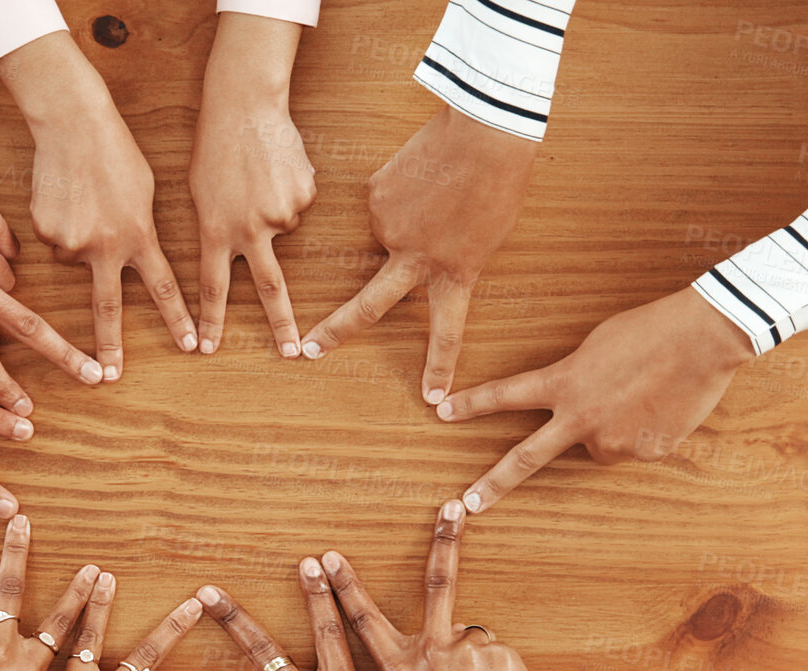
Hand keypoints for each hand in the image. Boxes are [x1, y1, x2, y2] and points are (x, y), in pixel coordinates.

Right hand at [0, 32, 196, 375]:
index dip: (178, 318)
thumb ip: (139, 230)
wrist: (72, 123)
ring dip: (80, 242)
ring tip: (84, 203)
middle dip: (108, 347)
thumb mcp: (143, 193)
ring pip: (75, 259)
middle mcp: (106, 246)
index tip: (190, 346)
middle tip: (106, 378)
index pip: (163, 287)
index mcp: (139, 236)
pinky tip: (64, 197)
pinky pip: (53, 241)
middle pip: (108, 308)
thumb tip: (129, 252)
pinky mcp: (44, 232)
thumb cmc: (116, 151)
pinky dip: (59, 226)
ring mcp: (72, 241)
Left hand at [189, 13, 313, 357]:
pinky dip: (290, 191)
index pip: (212, 287)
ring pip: (283, 227)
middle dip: (281, 325)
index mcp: (216, 230)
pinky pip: (298, 204)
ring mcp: (280, 214)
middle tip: (291, 352)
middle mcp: (249, 230)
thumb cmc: (214, 145)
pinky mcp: (304, 197)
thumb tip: (241, 247)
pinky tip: (277, 167)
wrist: (245, 105)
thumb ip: (218, 226)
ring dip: (274, 208)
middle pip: (269, 288)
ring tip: (259, 175)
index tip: (209, 350)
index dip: (210, 321)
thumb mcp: (200, 192)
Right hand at [302, 106, 538, 402]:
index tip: (432, 399)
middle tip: (308, 351)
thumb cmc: (499, 183)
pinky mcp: (375, 196)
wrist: (484, 134)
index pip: (447, 330)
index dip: (439, 365)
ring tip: (438, 184)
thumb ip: (448, 254)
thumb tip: (406, 250)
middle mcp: (415, 259)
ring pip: (388, 229)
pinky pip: (384, 197)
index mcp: (454, 272)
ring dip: (407, 212)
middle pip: (368, 306)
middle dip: (336, 331)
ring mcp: (389, 228)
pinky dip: (400, 188)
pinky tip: (421, 171)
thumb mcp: (486, 235)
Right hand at [323, 501, 593, 670]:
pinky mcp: (503, 656)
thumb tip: (425, 659)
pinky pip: (496, 661)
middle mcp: (432, 653)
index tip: (327, 559)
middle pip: (437, 585)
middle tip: (452, 506)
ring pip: (469, 645)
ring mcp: (470, 651)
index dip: (345, 588)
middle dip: (444, 541)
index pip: (365, 620)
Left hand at [435, 287, 756, 513]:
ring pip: (600, 444)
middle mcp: (580, 418)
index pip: (506, 395)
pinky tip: (663, 406)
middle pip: (527, 458)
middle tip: (468, 505)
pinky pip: (636, 447)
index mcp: (564, 383)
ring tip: (643, 394)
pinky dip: (645, 431)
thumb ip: (576, 382)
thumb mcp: (597, 347)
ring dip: (613, 427)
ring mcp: (612, 441)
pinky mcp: (644, 453)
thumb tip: (579, 414)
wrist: (703, 338)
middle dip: (494, 483)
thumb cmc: (649, 330)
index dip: (472, 404)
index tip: (441, 411)